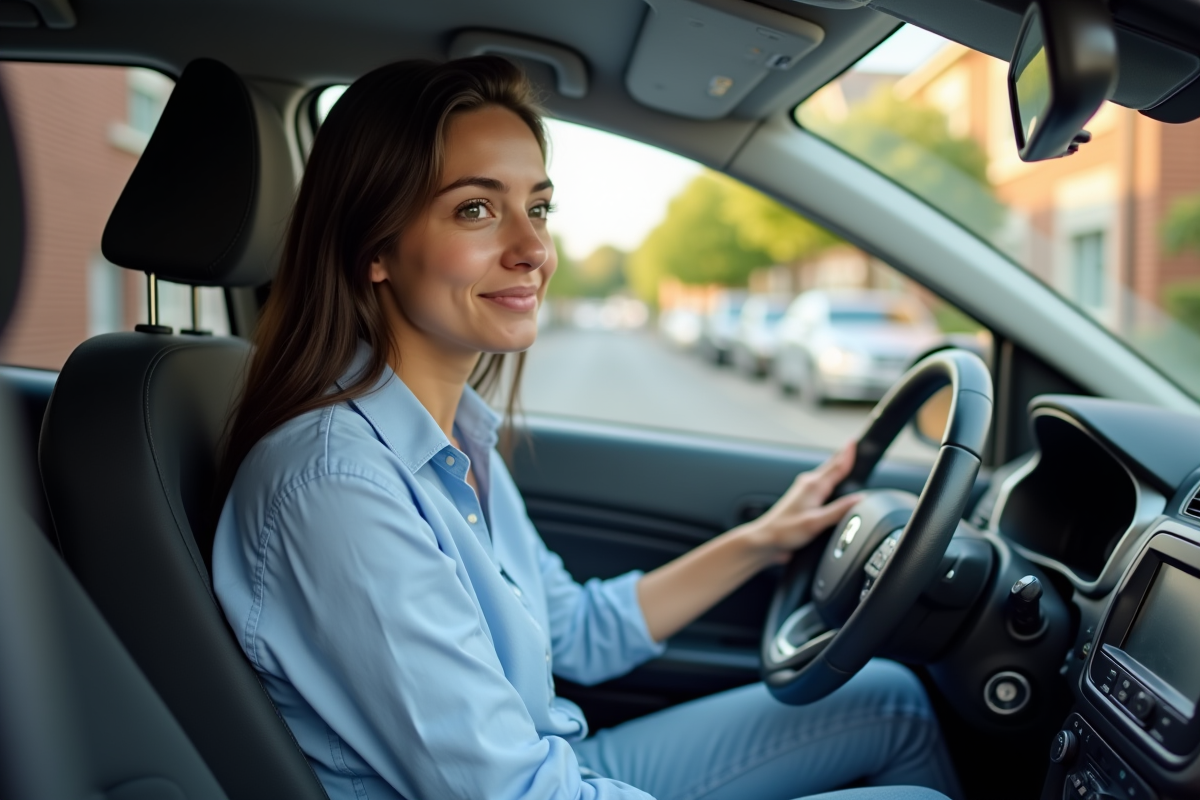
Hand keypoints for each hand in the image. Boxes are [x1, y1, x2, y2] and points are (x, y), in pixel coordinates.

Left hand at [743, 442, 861, 564]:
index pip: (837, 465)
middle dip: (844, 457)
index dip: (848, 453)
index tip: (855, 440)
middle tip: (855, 447)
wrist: (765, 540)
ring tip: (848, 462)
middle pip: (831, 467)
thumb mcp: (816, 522)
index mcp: (813, 486)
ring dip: (837, 468)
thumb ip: (839, 510)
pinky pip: (821, 485)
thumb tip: (860, 499)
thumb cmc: (784, 531)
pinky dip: (830, 481)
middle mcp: (808, 485)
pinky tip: (834, 486)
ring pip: (826, 476)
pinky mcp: (803, 501)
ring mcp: (804, 491)